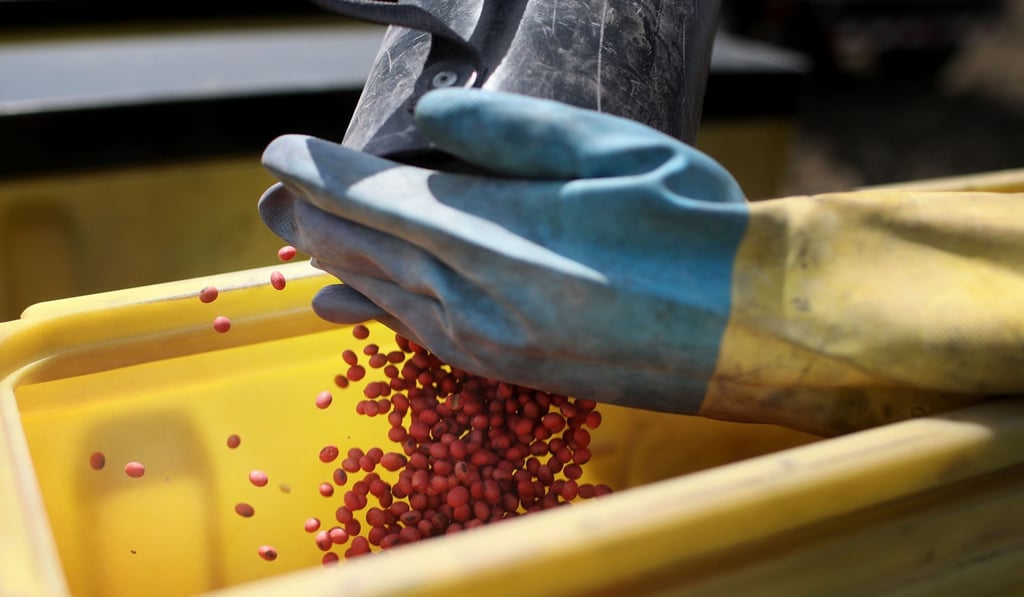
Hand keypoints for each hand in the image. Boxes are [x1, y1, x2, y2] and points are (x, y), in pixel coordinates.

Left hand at [258, 88, 746, 414]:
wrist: (751, 331)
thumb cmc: (696, 227)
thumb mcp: (615, 152)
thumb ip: (511, 133)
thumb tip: (428, 121)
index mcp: (505, 234)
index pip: (382, 194)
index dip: (324, 171)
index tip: (279, 151)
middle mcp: (483, 297)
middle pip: (370, 250)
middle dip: (313, 218)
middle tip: (271, 196)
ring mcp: (494, 344)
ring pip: (387, 297)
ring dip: (335, 264)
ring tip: (296, 243)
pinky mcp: (512, 372)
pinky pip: (421, 336)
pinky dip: (377, 313)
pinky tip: (352, 308)